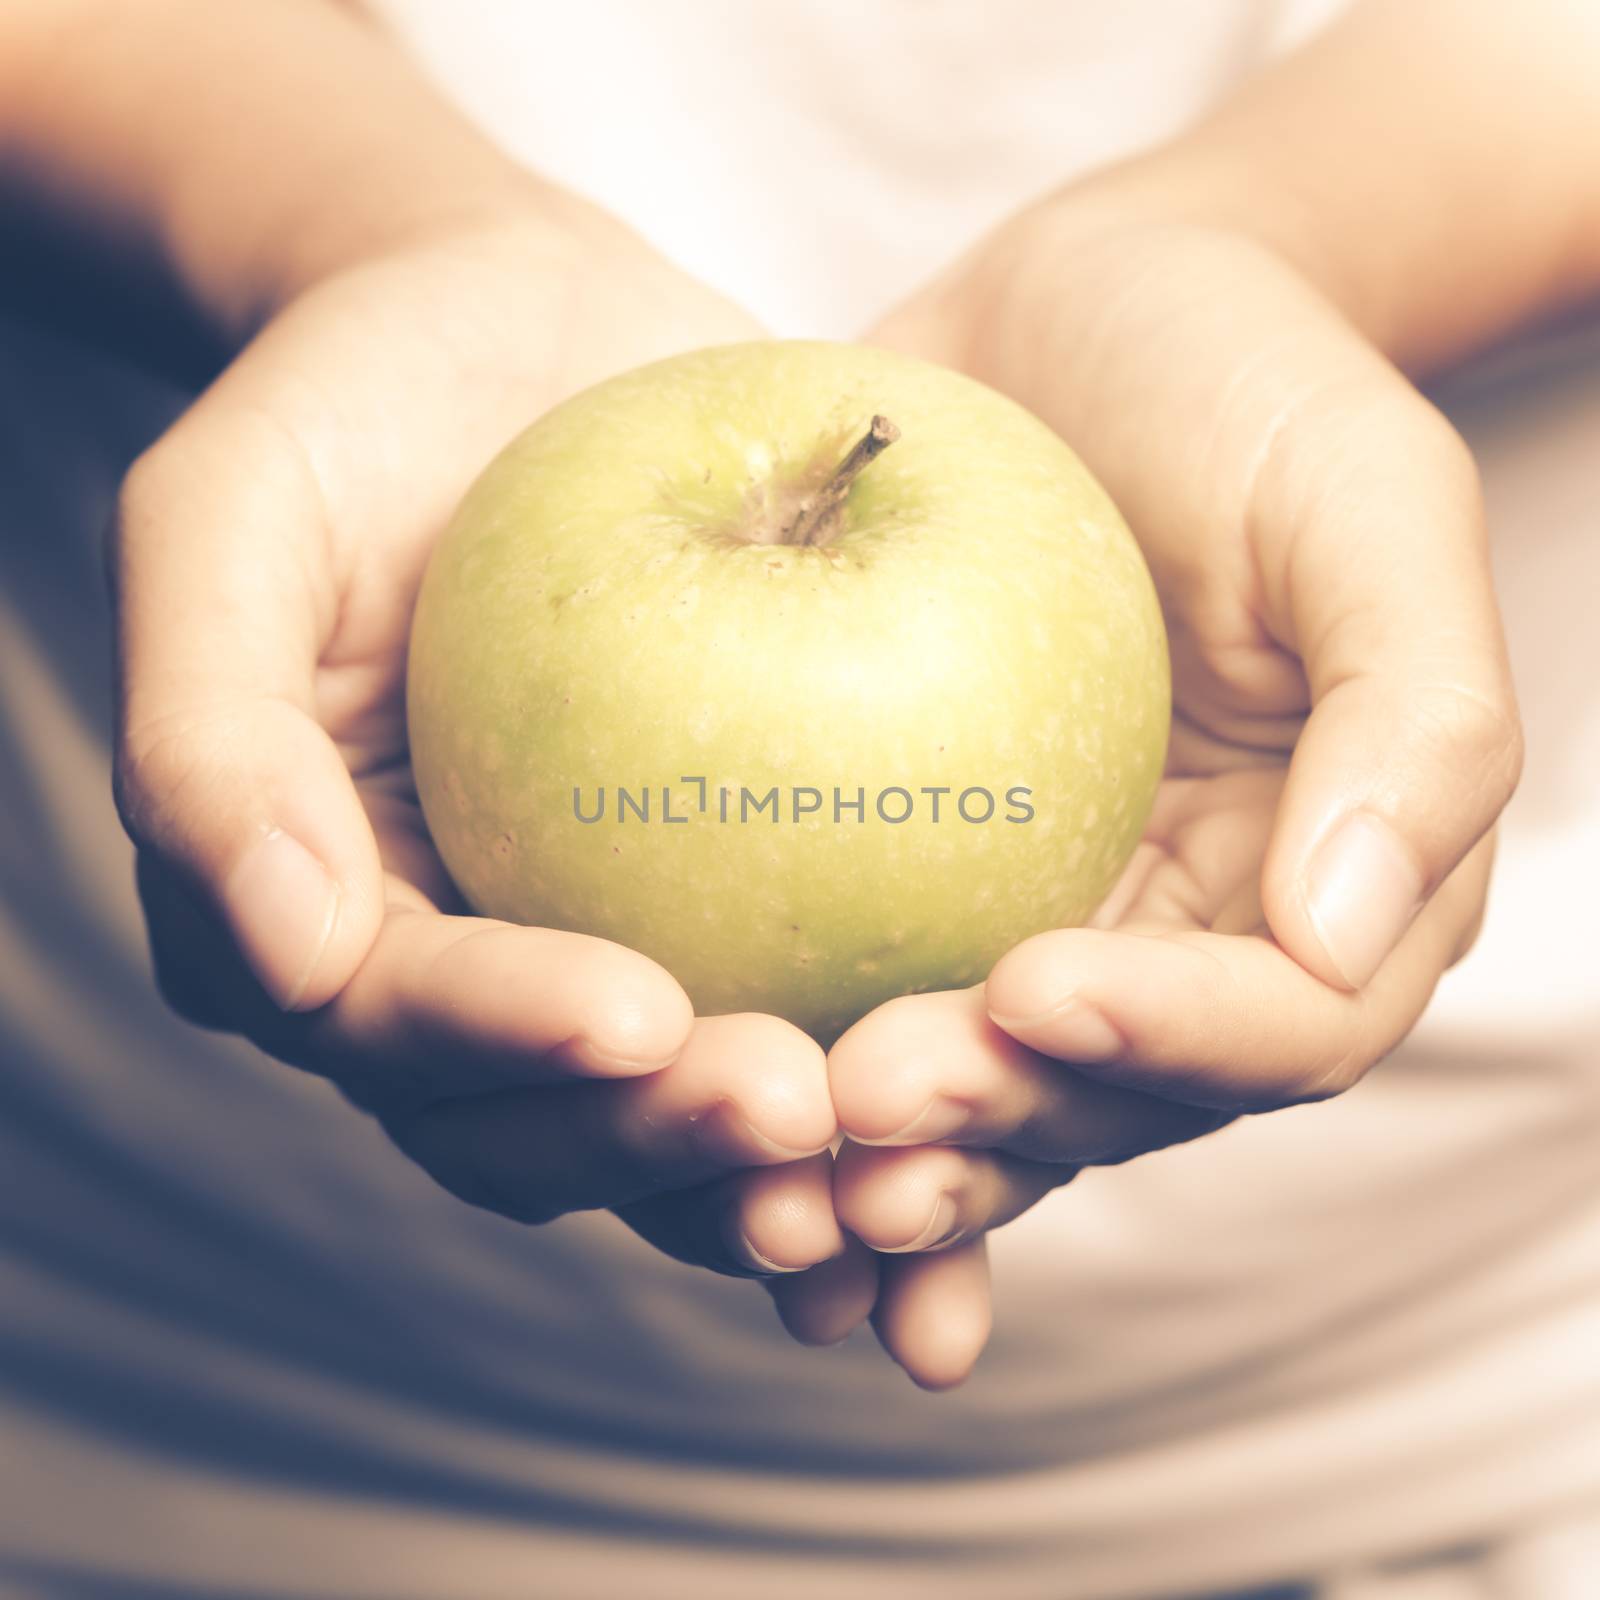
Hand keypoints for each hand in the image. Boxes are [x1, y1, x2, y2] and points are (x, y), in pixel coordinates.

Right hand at [112, 205, 843, 1285]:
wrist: (520, 334)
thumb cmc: (358, 408)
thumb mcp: (229, 517)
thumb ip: (209, 734)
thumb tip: (290, 952)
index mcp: (319, 914)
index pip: (394, 1020)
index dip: (502, 1041)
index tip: (635, 1013)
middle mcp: (458, 964)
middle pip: (539, 1120)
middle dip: (658, 1142)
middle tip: (793, 1105)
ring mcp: (596, 941)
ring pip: (676, 1108)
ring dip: (783, 1160)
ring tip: (898, 1129)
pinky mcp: (730, 901)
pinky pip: (804, 997)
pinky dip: (883, 1059)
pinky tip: (993, 1061)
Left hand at [792, 204, 1522, 1386]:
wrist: (1084, 310)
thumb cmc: (1244, 382)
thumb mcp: (1366, 500)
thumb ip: (1417, 714)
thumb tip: (1343, 930)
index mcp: (1324, 879)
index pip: (1277, 1022)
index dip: (1164, 1042)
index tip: (1026, 992)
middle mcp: (1185, 931)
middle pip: (1106, 1097)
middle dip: (992, 1129)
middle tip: (859, 1107)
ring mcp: (1044, 912)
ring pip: (977, 1088)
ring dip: (883, 1155)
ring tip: (772, 1170)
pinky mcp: (915, 874)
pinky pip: (858, 989)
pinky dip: (794, 1069)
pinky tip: (698, 1105)